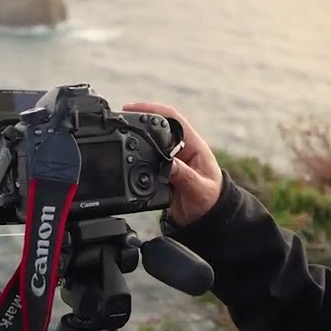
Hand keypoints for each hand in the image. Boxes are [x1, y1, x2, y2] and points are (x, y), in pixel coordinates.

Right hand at [122, 102, 222, 226]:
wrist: (209, 221)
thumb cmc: (211, 202)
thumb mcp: (198, 189)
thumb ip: (184, 175)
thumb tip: (168, 163)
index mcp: (194, 146)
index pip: (172, 119)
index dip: (152, 109)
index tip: (132, 109)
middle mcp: (182, 150)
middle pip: (158, 128)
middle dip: (139, 121)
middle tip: (119, 120)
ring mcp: (172, 161)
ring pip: (151, 144)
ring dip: (137, 140)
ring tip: (119, 137)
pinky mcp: (164, 173)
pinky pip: (147, 161)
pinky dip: (137, 158)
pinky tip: (126, 159)